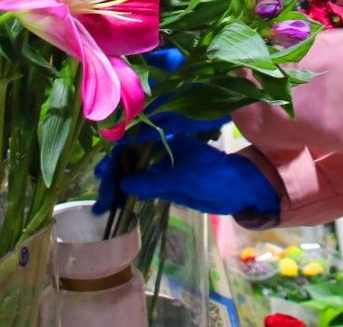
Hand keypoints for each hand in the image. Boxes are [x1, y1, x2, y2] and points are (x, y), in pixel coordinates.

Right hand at [91, 111, 228, 215]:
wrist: (240, 190)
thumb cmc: (215, 177)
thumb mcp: (183, 179)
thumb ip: (153, 182)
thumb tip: (124, 183)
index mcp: (167, 137)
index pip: (133, 142)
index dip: (115, 158)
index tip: (103, 175)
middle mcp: (162, 147)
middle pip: (129, 157)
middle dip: (113, 175)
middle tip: (102, 198)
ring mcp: (163, 164)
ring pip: (133, 171)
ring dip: (117, 185)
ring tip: (104, 205)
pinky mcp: (165, 181)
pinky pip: (142, 184)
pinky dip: (129, 193)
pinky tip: (117, 203)